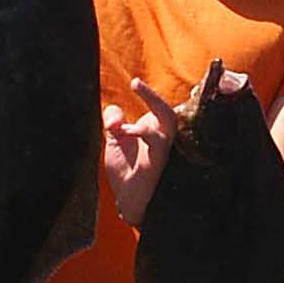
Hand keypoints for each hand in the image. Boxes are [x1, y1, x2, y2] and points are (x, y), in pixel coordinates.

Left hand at [103, 78, 181, 226]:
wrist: (127, 200)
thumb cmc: (126, 170)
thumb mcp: (114, 141)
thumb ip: (114, 120)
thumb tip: (116, 113)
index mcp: (153, 128)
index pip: (158, 106)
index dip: (148, 94)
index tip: (134, 82)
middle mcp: (161, 136)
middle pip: (168, 111)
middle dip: (154, 96)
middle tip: (135, 82)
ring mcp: (162, 148)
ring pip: (169, 121)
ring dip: (152, 106)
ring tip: (131, 100)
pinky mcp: (157, 160)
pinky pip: (158, 142)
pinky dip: (143, 132)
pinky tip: (127, 131)